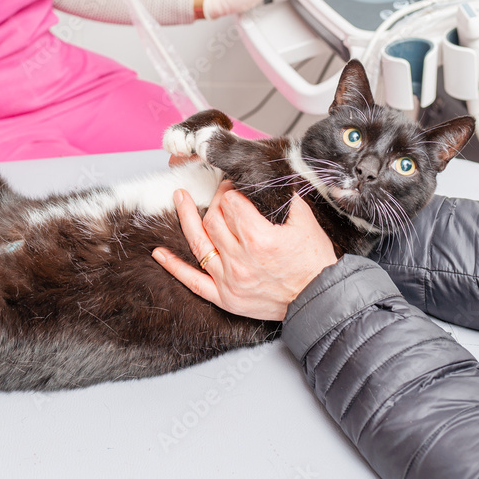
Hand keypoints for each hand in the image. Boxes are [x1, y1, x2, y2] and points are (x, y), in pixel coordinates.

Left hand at [153, 182, 337, 319]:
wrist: (319, 299)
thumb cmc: (315, 262)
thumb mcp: (305, 222)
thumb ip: (283, 198)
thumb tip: (267, 179)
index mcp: (259, 238)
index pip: (231, 203)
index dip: (231, 190)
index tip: (235, 187)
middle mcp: (240, 259)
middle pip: (214, 218)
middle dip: (216, 200)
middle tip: (221, 195)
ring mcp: (229, 279)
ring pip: (199, 242)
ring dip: (186, 218)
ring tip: (180, 199)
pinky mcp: (224, 297)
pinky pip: (193, 281)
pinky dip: (174, 267)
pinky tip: (159, 253)